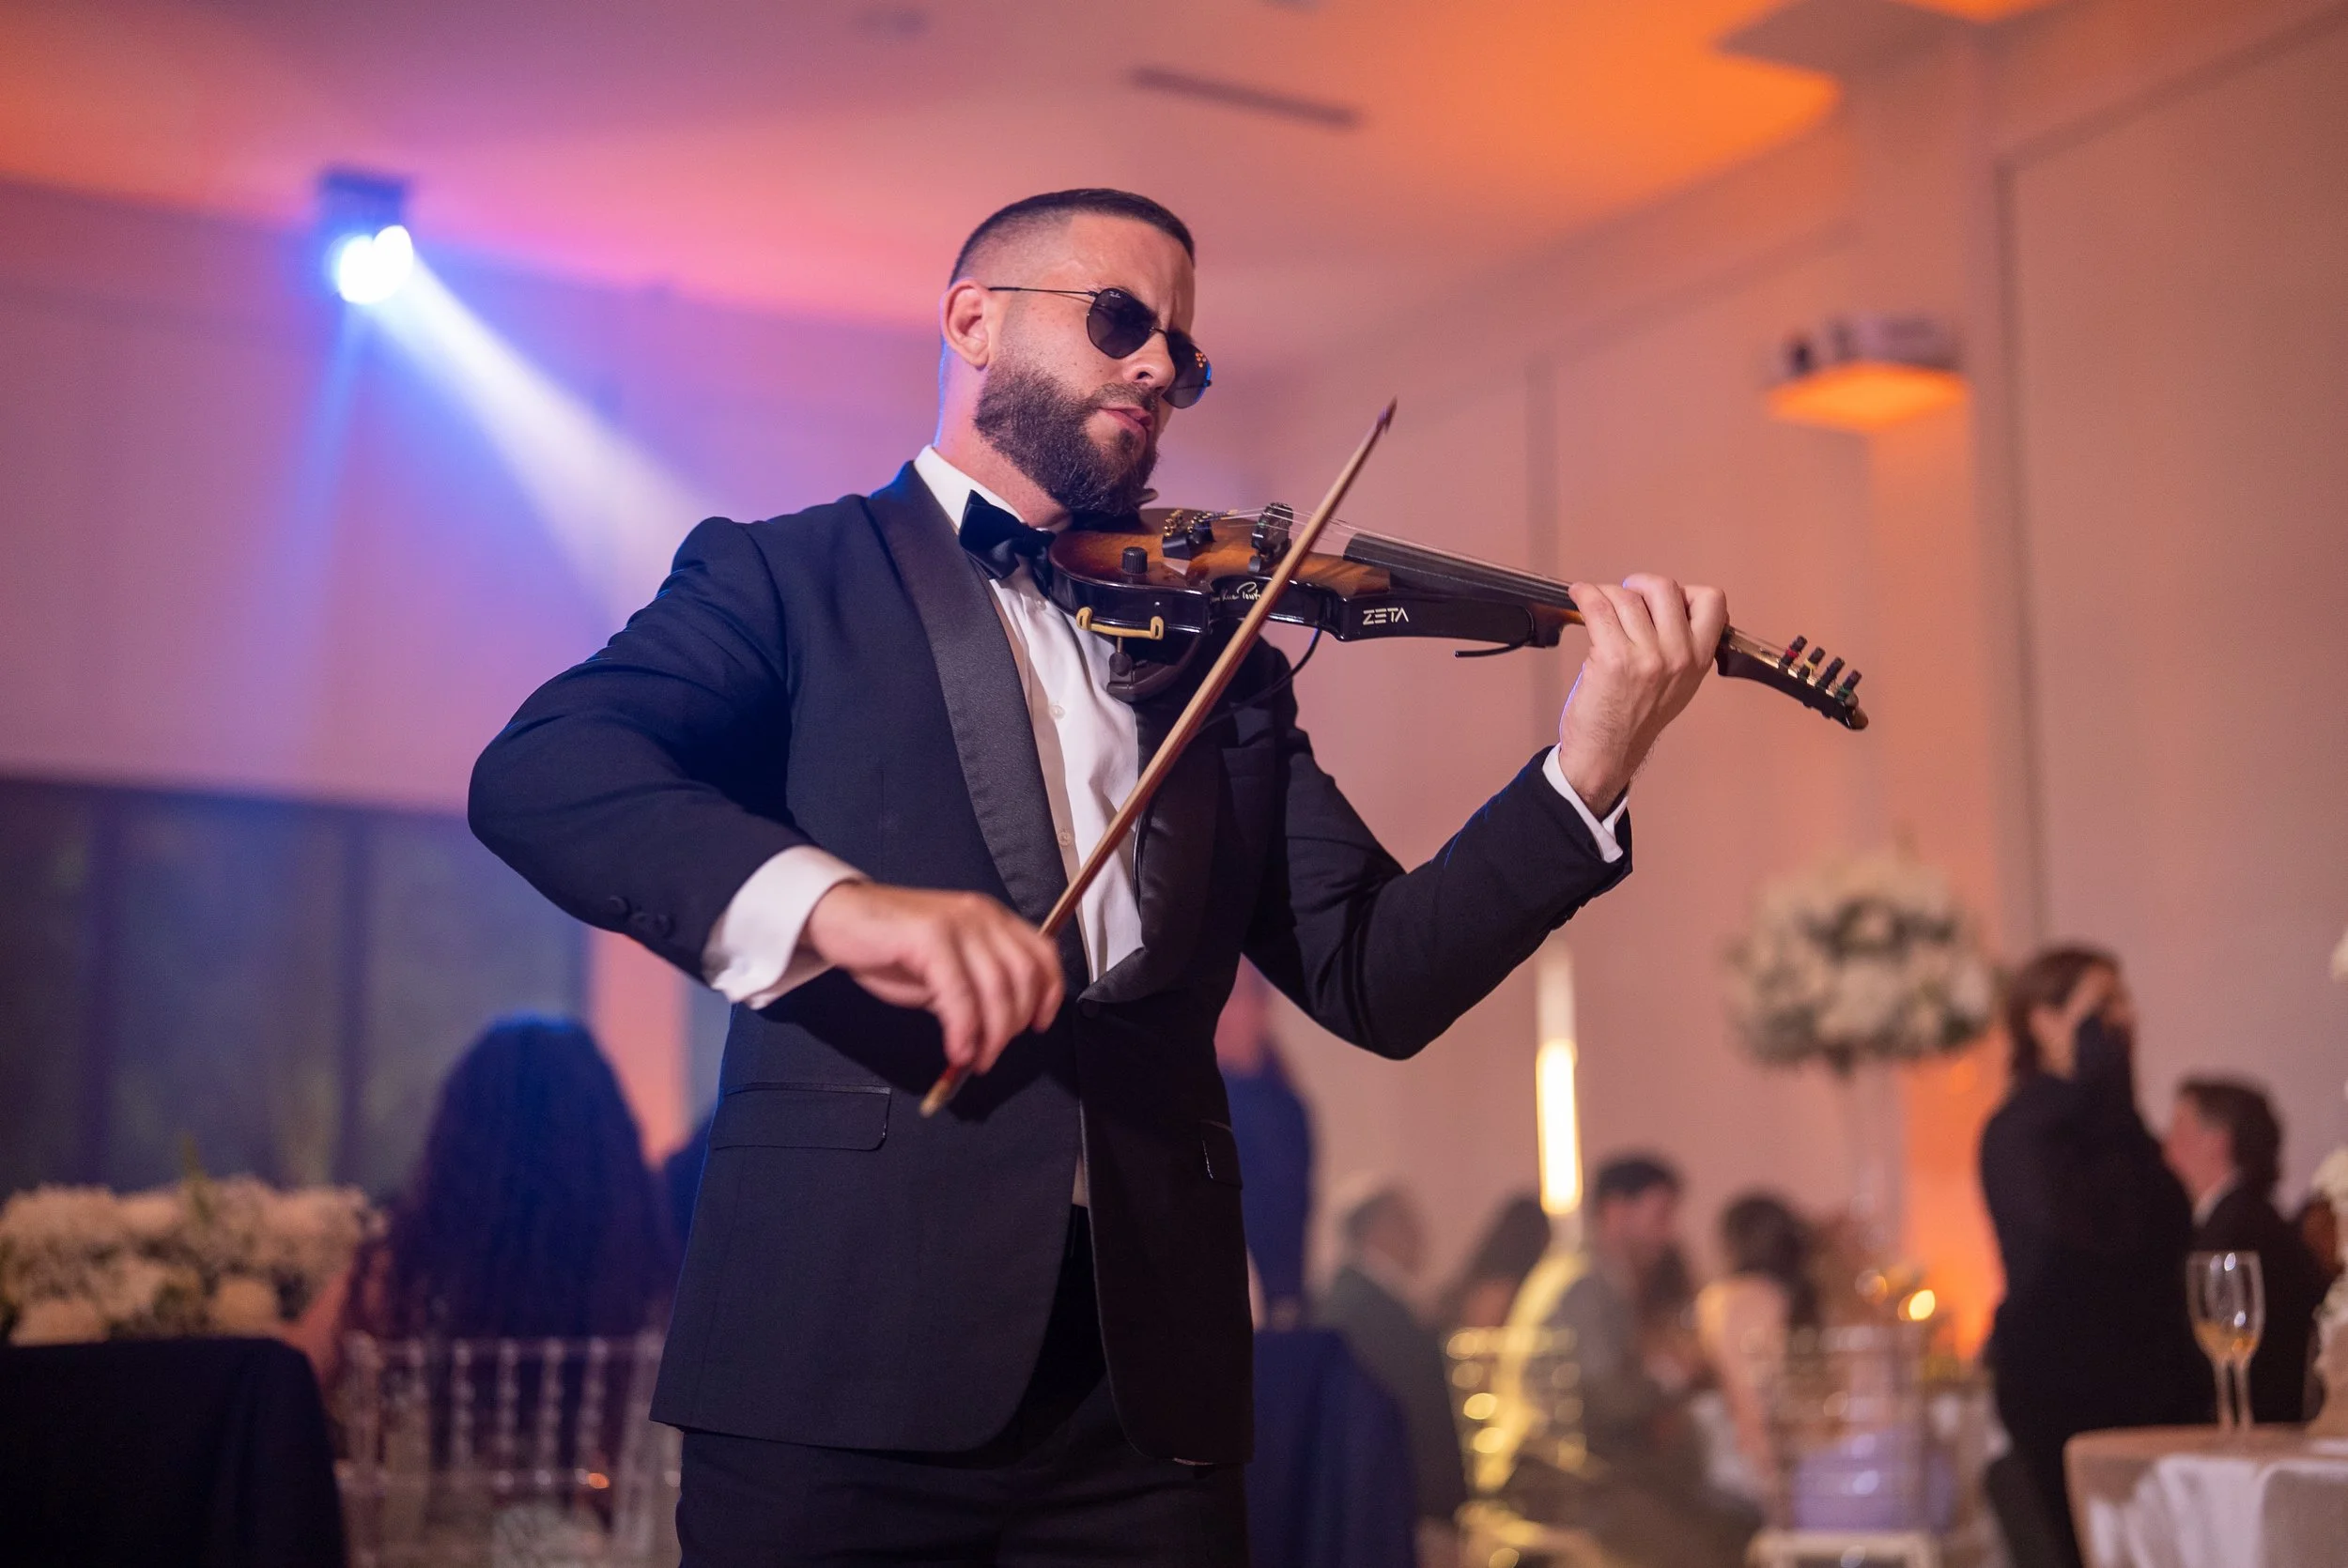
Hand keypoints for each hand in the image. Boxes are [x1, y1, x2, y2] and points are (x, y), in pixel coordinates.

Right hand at [802, 882, 1064, 1075]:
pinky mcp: (930, 936)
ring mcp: (957, 923)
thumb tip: (991, 1031)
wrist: (837, 917)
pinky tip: (956, 1049)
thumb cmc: (888, 946)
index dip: (1049, 994)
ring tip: (974, 1059)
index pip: (1043, 953)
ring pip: (996, 987)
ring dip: (991, 1034)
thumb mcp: (942, 970)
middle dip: (1013, 1025)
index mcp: (992, 919)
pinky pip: (960, 993)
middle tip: (992, 1055)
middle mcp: (982, 916)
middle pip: (1024, 976)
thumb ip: (972, 990)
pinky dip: (964, 1029)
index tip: (1039, 1025)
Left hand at [1555, 575, 1727, 809]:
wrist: (1607, 754)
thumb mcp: (1679, 685)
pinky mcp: (1612, 657)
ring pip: (1627, 596)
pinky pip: (1598, 606)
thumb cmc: (1636, 719)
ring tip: (1597, 604)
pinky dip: (1584, 594)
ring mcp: (1647, 656)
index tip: (1661, 602)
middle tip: (1625, 596)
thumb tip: (1666, 605)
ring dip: (1606, 593)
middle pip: (1664, 587)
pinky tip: (1579, 596)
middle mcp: (1679, 655)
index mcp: (1700, 660)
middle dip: (1639, 585)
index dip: (1685, 592)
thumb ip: (1683, 647)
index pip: (1713, 601)